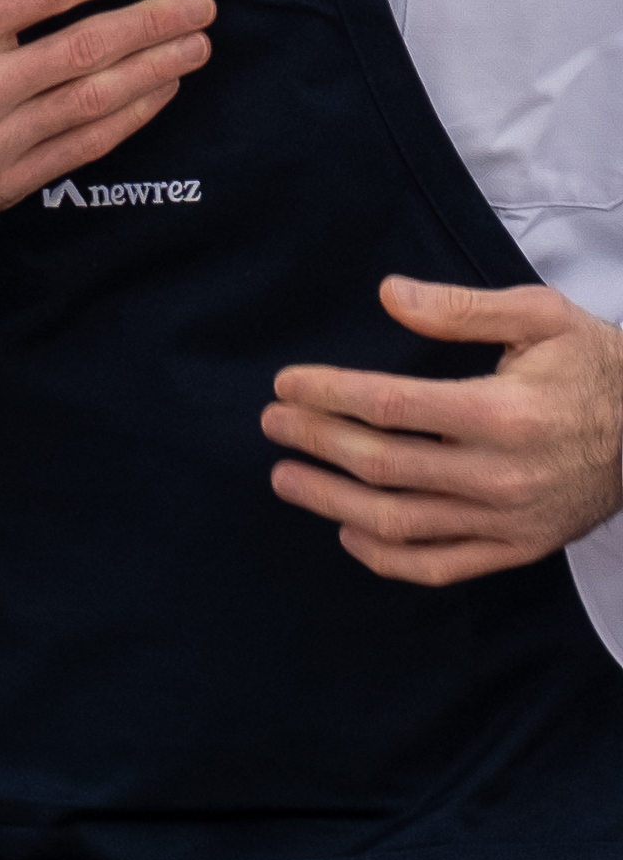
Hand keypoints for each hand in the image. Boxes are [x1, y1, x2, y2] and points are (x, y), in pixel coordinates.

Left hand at [263, 279, 622, 584]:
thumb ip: (461, 307)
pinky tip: (347, 534)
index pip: (389, 406)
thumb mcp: (541, 317)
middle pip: (382, 464)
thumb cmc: (596, 367)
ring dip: (331, 503)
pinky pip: (441, 567)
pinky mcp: (521, 548)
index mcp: (504, 413)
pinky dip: (386, 558)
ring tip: (285, 477)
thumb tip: (389, 292)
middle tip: (269, 424)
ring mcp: (511, 520)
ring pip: (400, 522)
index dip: (326, 394)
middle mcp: (503, 475)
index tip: (284, 384)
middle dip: (314, 441)